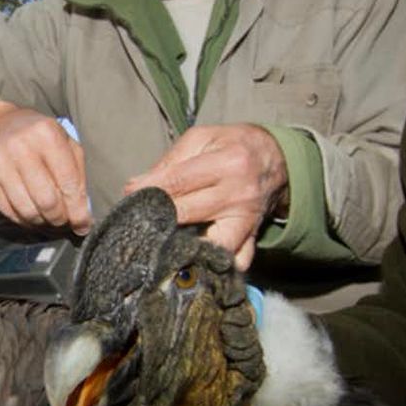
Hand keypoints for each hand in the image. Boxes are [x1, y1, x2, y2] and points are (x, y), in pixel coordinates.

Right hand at [0, 99, 91, 235]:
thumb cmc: (38, 138)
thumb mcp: (65, 143)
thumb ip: (77, 176)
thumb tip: (82, 217)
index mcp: (46, 135)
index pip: (68, 183)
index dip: (78, 210)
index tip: (83, 225)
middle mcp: (21, 148)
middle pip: (47, 201)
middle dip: (60, 218)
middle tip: (64, 220)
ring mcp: (0, 165)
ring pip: (28, 211)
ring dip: (43, 222)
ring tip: (49, 218)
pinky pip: (10, 213)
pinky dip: (25, 221)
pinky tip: (33, 215)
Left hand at [124, 123, 288, 270]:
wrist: (277, 158)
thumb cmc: (233, 145)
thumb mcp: (203, 138)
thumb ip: (171, 161)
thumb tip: (137, 186)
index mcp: (228, 163)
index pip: (179, 181)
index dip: (149, 189)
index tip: (129, 195)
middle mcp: (239, 195)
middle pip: (187, 213)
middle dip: (157, 216)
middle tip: (136, 218)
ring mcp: (247, 221)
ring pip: (211, 246)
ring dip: (184, 249)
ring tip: (162, 245)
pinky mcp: (252, 239)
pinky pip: (234, 262)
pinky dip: (213, 267)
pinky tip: (191, 262)